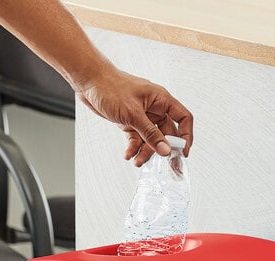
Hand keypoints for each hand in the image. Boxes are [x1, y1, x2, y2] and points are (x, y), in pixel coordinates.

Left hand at [77, 68, 192, 165]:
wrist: (89, 81)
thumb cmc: (110, 87)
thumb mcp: (133, 114)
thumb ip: (150, 134)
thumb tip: (166, 150)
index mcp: (161, 100)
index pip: (183, 118)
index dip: (186, 135)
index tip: (182, 152)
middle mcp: (154, 108)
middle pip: (167, 133)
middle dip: (164, 150)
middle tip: (165, 166)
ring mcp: (142, 116)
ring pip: (150, 139)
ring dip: (145, 152)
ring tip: (137, 161)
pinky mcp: (130, 122)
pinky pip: (137, 139)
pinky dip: (133, 148)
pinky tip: (128, 154)